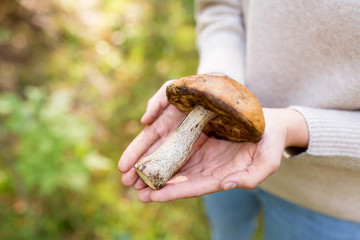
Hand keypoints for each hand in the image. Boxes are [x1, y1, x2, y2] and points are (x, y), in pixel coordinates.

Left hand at [119, 83, 308, 201]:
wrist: (271, 124)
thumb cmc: (271, 144)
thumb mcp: (268, 162)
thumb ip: (250, 178)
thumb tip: (226, 186)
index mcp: (221, 176)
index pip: (192, 188)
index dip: (171, 193)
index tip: (150, 197)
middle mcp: (207, 166)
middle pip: (177, 178)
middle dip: (154, 184)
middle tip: (132, 188)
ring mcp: (202, 151)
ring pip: (173, 163)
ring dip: (153, 169)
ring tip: (131, 175)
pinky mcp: (199, 136)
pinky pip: (177, 143)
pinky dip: (162, 149)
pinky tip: (146, 153)